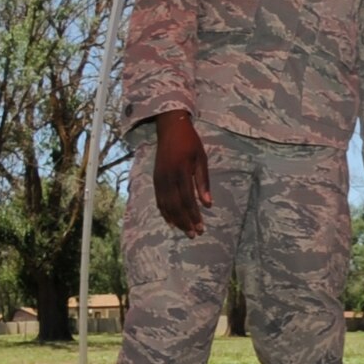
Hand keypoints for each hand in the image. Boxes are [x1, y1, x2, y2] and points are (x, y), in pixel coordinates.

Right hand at [151, 111, 210, 235]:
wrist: (169, 128)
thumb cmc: (190, 143)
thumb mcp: (202, 159)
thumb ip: (203, 182)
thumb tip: (208, 204)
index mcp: (181, 172)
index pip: (188, 200)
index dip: (194, 216)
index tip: (201, 228)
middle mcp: (167, 178)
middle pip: (176, 206)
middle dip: (185, 222)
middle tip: (194, 234)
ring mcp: (159, 179)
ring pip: (166, 205)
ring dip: (175, 220)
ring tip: (184, 231)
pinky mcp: (155, 179)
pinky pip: (158, 199)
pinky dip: (164, 211)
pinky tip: (170, 221)